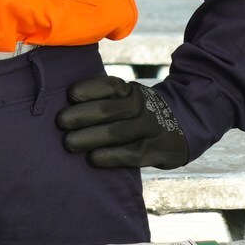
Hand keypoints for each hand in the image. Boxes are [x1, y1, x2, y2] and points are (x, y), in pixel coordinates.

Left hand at [56, 76, 194, 168]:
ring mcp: (151, 128)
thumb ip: (104, 100)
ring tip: (69, 143)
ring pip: (117, 132)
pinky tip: (93, 159)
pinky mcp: (157, 151)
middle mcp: (142, 106)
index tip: (70, 95)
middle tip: (60, 122)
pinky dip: (111, 157)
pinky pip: (131, 154)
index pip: (109, 86)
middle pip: (109, 110)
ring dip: (90, 138)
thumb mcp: (128, 98)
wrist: (184, 126)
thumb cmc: (139, 114)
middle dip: (81, 115)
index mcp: (130, 91)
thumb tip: (63, 106)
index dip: (88, 89)